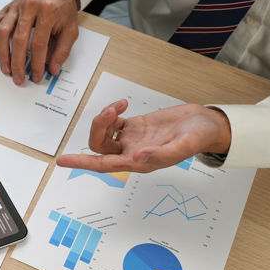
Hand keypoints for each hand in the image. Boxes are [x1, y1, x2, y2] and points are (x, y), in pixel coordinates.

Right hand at [0, 0, 79, 85]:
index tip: (36, 76)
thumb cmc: (62, 6)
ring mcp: (15, 8)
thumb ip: (63, 50)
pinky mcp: (6, 9)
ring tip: (6, 69)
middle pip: (19, 40)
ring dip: (3, 54)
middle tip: (18, 78)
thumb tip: (53, 69)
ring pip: (2, 32)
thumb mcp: (70, 28)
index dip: (37, 63)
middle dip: (18, 63)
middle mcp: (29, 8)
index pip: (39, 43)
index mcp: (47, 11)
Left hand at [56, 99, 232, 172]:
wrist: (207, 124)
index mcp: (139, 162)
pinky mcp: (135, 126)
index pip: (103, 165)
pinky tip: (123, 104)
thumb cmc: (198, 137)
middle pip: (99, 145)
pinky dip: (113, 111)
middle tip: (113, 112)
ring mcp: (131, 139)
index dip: (82, 163)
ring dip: (104, 118)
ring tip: (119, 106)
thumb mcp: (184, 146)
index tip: (62, 160)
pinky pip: (113, 121)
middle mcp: (131, 153)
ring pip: (103, 133)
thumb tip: (137, 157)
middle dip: (98, 127)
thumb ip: (162, 154)